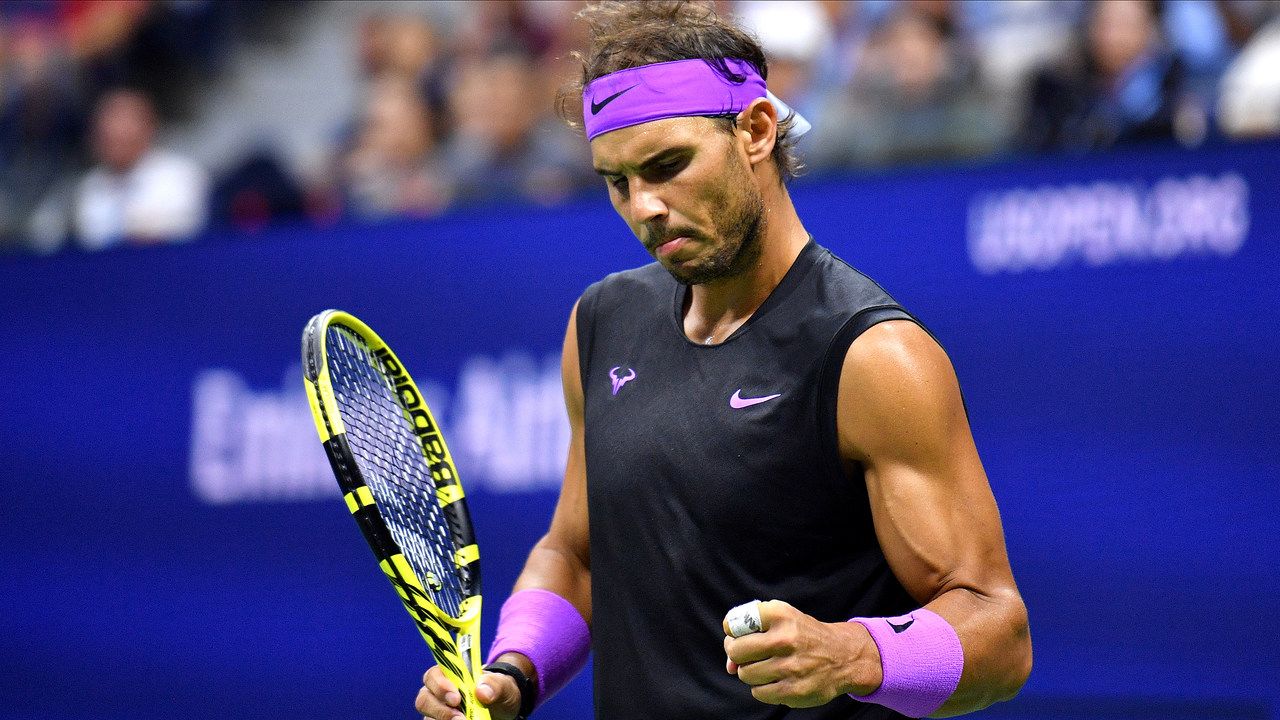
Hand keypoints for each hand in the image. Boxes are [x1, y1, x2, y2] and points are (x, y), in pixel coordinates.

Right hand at [415, 665, 522, 719]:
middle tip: (460, 717)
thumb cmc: (498, 691)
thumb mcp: (503, 685)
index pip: (433, 675)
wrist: (502, 708)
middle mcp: (438, 692)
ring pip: (427, 716)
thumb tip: (481, 691)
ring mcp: (438, 710)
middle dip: (440, 709)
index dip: (440, 686)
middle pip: (424, 699)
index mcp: (449, 675)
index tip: (456, 698)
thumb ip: (494, 683)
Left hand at [722, 599, 882, 707]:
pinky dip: (762, 688)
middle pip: (736, 651)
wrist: (844, 657)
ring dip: (751, 672)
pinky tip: (777, 679)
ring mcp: (790, 666)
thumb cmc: (804, 637)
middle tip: (749, 655)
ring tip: (768, 667)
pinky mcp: (794, 691)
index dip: (732, 630)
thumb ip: (750, 634)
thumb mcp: (783, 619)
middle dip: (737, 655)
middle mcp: (786, 638)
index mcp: (781, 614)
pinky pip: (758, 693)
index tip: (740, 634)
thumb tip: (729, 666)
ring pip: (745, 674)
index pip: (735, 621)